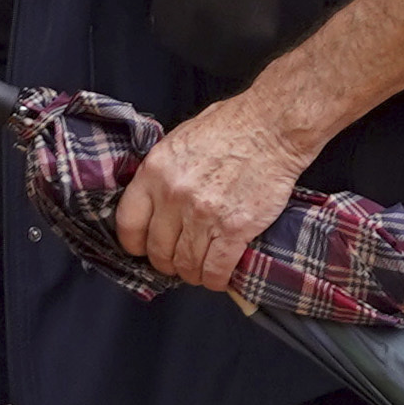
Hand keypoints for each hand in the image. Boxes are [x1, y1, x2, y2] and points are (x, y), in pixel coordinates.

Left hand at [116, 91, 314, 293]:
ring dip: (192, 273)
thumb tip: (157, 196)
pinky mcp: (234, 229)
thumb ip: (164, 171)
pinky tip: (219, 277)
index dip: (135, 243)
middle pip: (158, 250)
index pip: (129, 224)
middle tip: (179, 261)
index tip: (144, 248)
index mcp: (155, 172)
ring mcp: (203, 215)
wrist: (274, 125)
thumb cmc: (234, 125)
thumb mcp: (182, 138)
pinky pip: (215, 268)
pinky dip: (215, 279)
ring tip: (201, 270)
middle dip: (168, 262)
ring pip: (186, 264)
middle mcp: (174, 196)